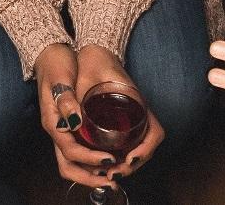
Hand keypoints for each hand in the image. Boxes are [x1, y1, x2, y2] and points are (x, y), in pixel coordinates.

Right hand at [35, 43, 105, 187]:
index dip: (89, 159)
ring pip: (72, 162)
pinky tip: (108, 158)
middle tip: (111, 180)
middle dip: (89, 177)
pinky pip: (78, 151)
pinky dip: (91, 161)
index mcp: (53, 121)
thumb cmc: (56, 64)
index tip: (109, 158)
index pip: (70, 150)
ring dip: (90, 173)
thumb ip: (66, 99)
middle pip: (68, 165)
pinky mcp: (70, 125)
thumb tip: (75, 122)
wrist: (50, 53)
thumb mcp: (61, 77)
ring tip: (112, 175)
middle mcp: (57, 129)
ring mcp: (62, 129)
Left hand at [72, 45, 164, 185]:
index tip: (128, 159)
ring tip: (109, 172)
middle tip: (112, 174)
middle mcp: (140, 110)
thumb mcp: (84, 78)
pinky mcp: (125, 117)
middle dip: (133, 164)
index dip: (145, 150)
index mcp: (137, 101)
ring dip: (128, 163)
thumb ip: (73, 98)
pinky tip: (108, 160)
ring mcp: (134, 114)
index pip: (154, 132)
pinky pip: (132, 140)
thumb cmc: (93, 62)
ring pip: (141, 146)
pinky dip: (124, 155)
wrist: (95, 50)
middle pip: (148, 146)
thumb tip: (69, 122)